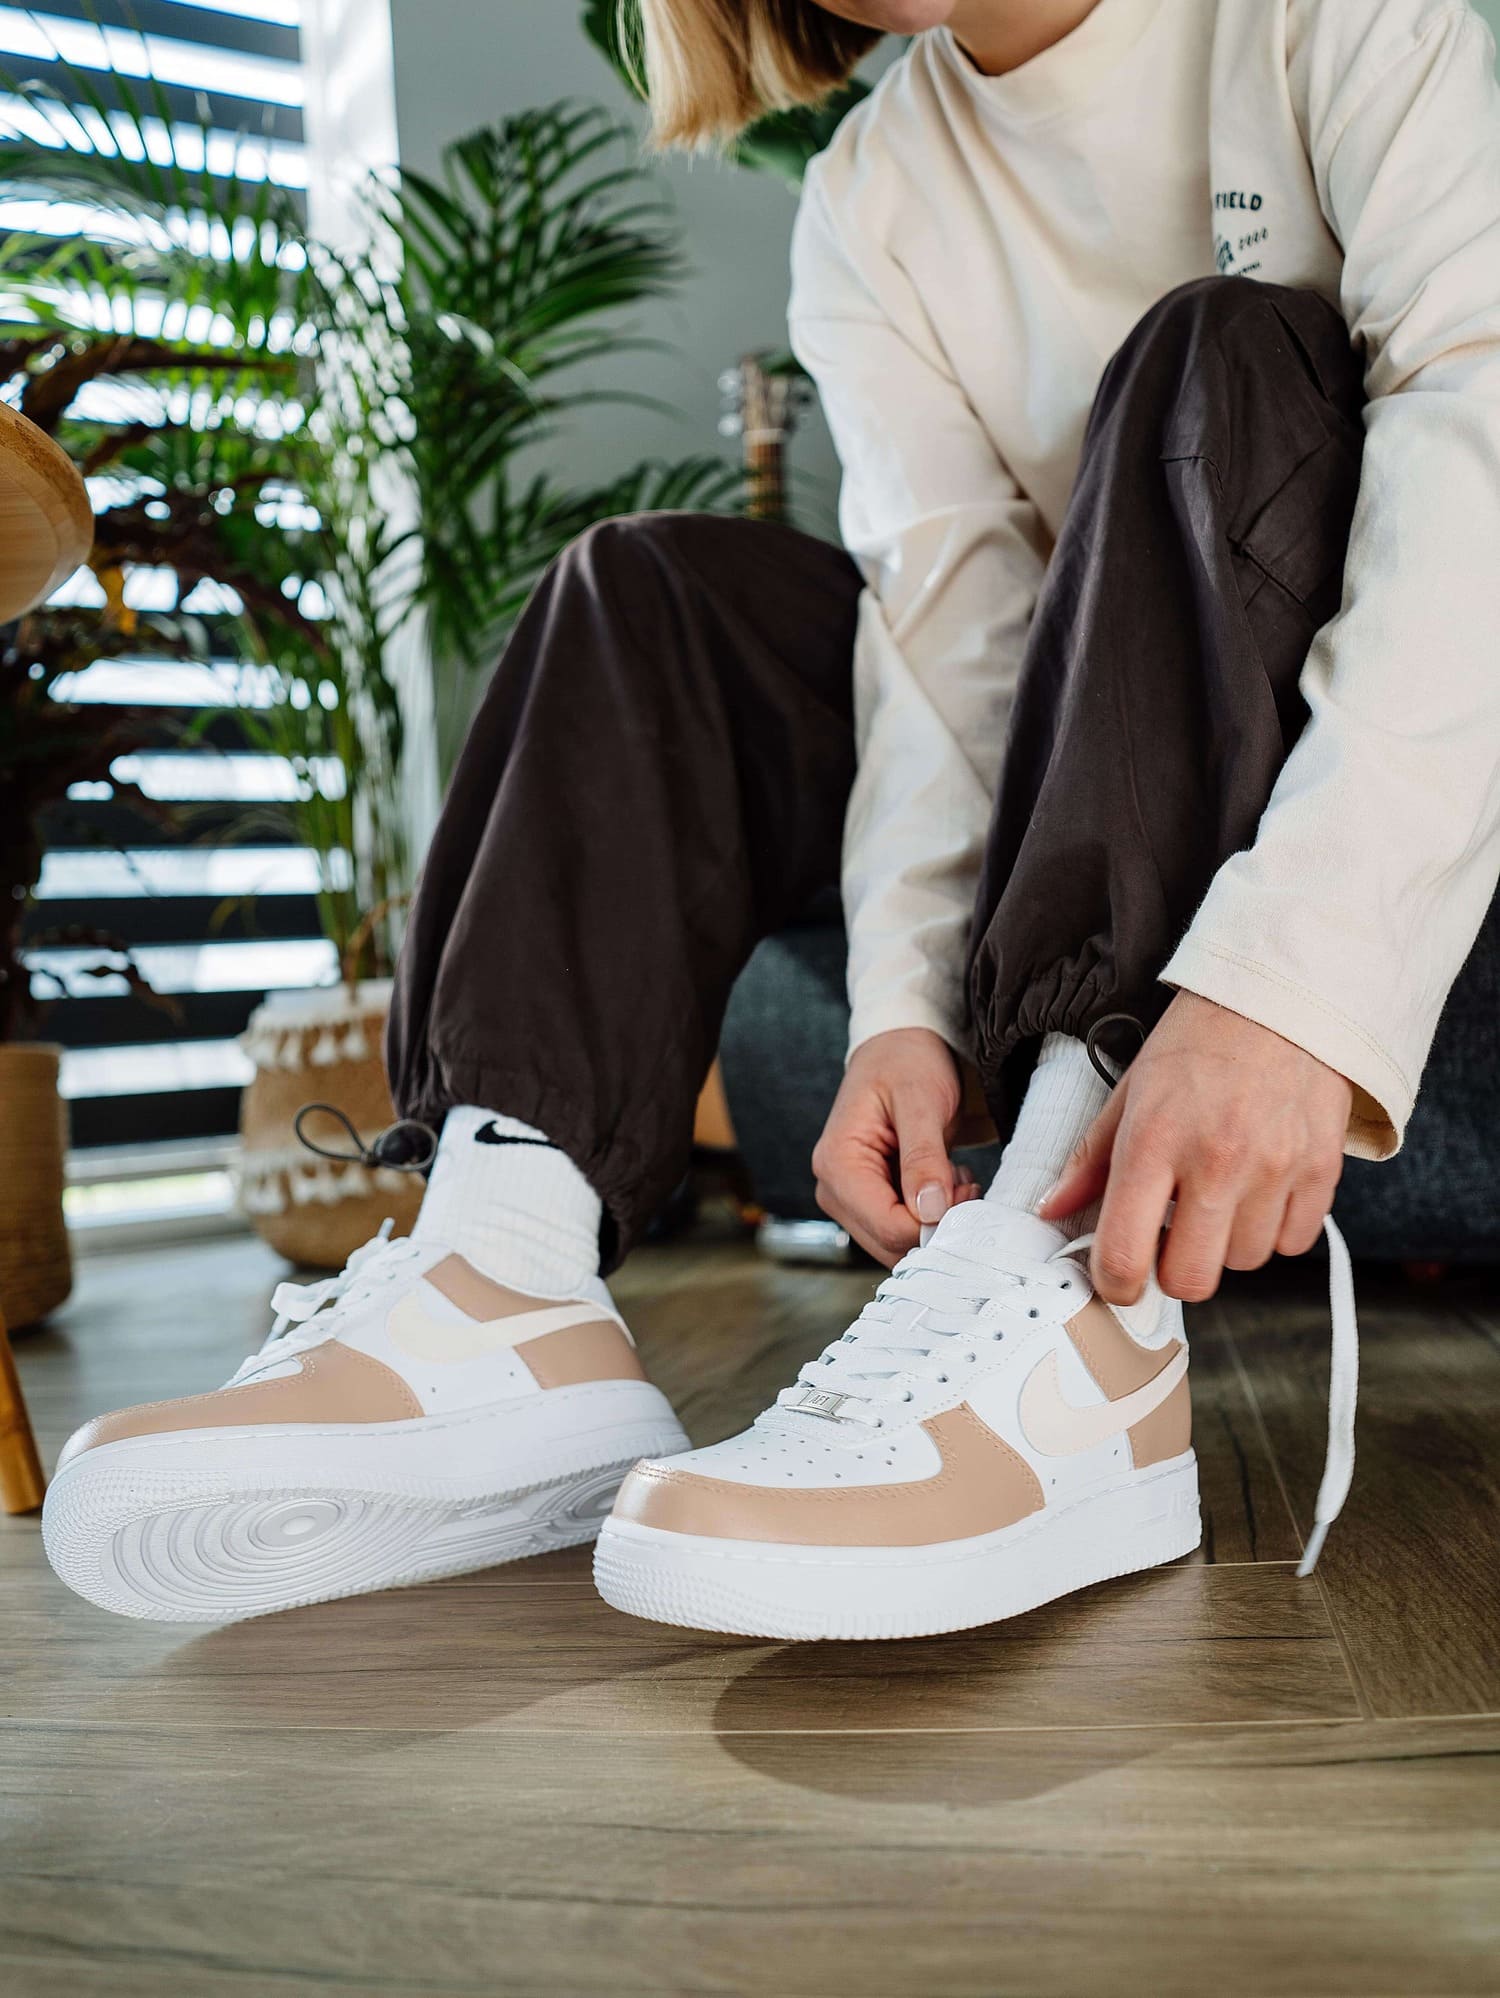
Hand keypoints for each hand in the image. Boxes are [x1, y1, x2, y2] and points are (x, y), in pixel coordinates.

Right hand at [812, 1027, 981, 1264]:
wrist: (897, 1047)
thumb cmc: (905, 1063)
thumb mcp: (921, 1101)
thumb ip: (924, 1158)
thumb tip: (930, 1210)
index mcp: (837, 1163)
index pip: (887, 1225)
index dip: (934, 1222)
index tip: (967, 1191)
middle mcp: (833, 1188)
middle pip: (889, 1242)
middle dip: (936, 1224)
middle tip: (966, 1184)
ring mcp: (847, 1197)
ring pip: (896, 1242)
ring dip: (934, 1221)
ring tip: (954, 1177)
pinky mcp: (866, 1200)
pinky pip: (900, 1228)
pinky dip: (929, 1215)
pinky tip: (943, 1181)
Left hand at [1040, 992, 1351, 1304]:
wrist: (1282, 998)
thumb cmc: (1199, 1042)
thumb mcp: (1131, 1091)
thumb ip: (1092, 1159)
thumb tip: (1052, 1208)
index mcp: (1154, 1141)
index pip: (1125, 1254)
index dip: (1115, 1284)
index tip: (1117, 1277)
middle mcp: (1215, 1162)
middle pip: (1190, 1279)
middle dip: (1174, 1269)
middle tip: (1172, 1235)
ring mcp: (1274, 1169)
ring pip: (1245, 1263)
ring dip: (1227, 1244)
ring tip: (1220, 1194)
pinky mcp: (1321, 1170)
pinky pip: (1293, 1242)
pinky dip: (1275, 1229)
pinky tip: (1261, 1189)